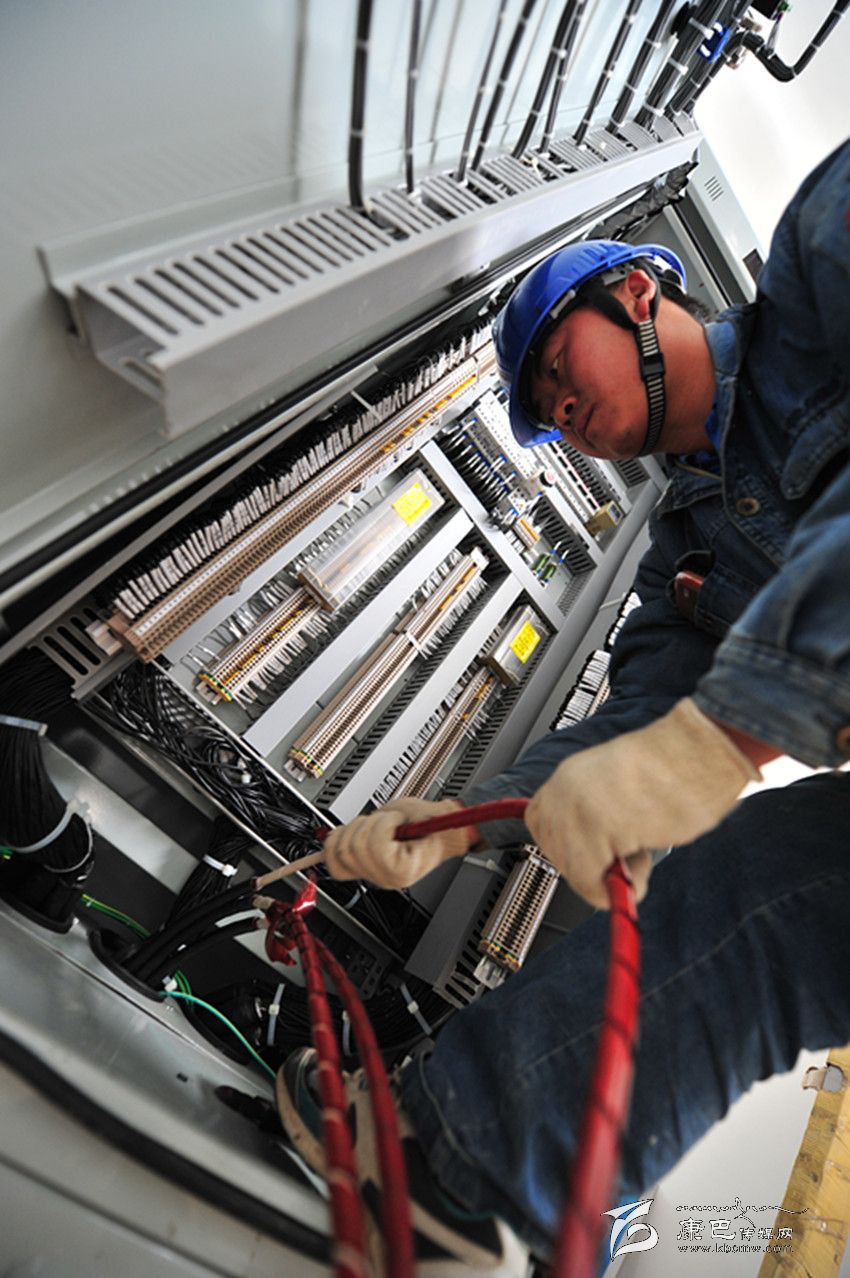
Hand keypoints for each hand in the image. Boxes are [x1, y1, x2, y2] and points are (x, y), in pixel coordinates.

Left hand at [323, 797, 474, 888]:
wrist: (438, 836)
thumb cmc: (432, 827)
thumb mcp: (416, 814)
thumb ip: (392, 816)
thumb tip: (371, 819)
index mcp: (402, 870)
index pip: (375, 846)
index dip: (384, 824)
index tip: (397, 819)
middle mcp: (384, 879)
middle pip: (351, 849)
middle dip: (366, 824)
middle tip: (385, 821)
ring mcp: (371, 876)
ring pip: (340, 851)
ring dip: (354, 829)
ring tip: (374, 826)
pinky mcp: (361, 870)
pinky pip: (334, 864)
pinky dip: (333, 846)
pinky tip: (339, 836)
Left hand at [524, 698, 759, 908]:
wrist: (700, 751)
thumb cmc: (676, 769)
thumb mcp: (617, 792)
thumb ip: (593, 821)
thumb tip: (593, 862)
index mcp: (567, 778)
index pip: (543, 830)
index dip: (575, 848)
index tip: (602, 849)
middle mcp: (562, 791)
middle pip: (558, 858)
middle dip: (595, 865)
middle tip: (629, 845)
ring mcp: (575, 808)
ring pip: (577, 876)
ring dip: (614, 875)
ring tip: (641, 842)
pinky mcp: (595, 826)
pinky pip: (594, 886)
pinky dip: (625, 886)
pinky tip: (644, 850)